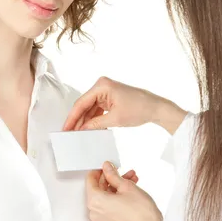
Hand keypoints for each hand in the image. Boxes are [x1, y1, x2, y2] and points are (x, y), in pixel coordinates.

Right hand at [62, 76, 186, 133]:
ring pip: (89, 108)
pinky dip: (93, 119)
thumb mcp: (115, 119)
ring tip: (78, 134)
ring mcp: (105, 92)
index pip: (81, 103)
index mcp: (102, 86)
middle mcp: (102, 86)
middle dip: (78, 120)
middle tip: (69, 133)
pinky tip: (89, 129)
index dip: (72, 117)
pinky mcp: (109, 98)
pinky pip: (97, 109)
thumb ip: (96, 124)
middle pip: (84, 105)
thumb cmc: (140, 108)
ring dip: (85, 121)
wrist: (156, 108)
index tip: (65, 128)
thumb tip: (82, 130)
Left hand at [86, 162, 162, 220]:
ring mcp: (102, 218)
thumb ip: (113, 175)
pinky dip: (118, 195)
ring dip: (118, 185)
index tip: (107, 166)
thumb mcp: (125, 186)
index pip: (90, 179)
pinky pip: (109, 203)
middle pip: (99, 187)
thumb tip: (107, 168)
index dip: (100, 170)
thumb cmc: (140, 212)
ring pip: (106, 195)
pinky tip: (130, 187)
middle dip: (112, 177)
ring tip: (131, 178)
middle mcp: (95, 211)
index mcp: (95, 201)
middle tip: (120, 171)